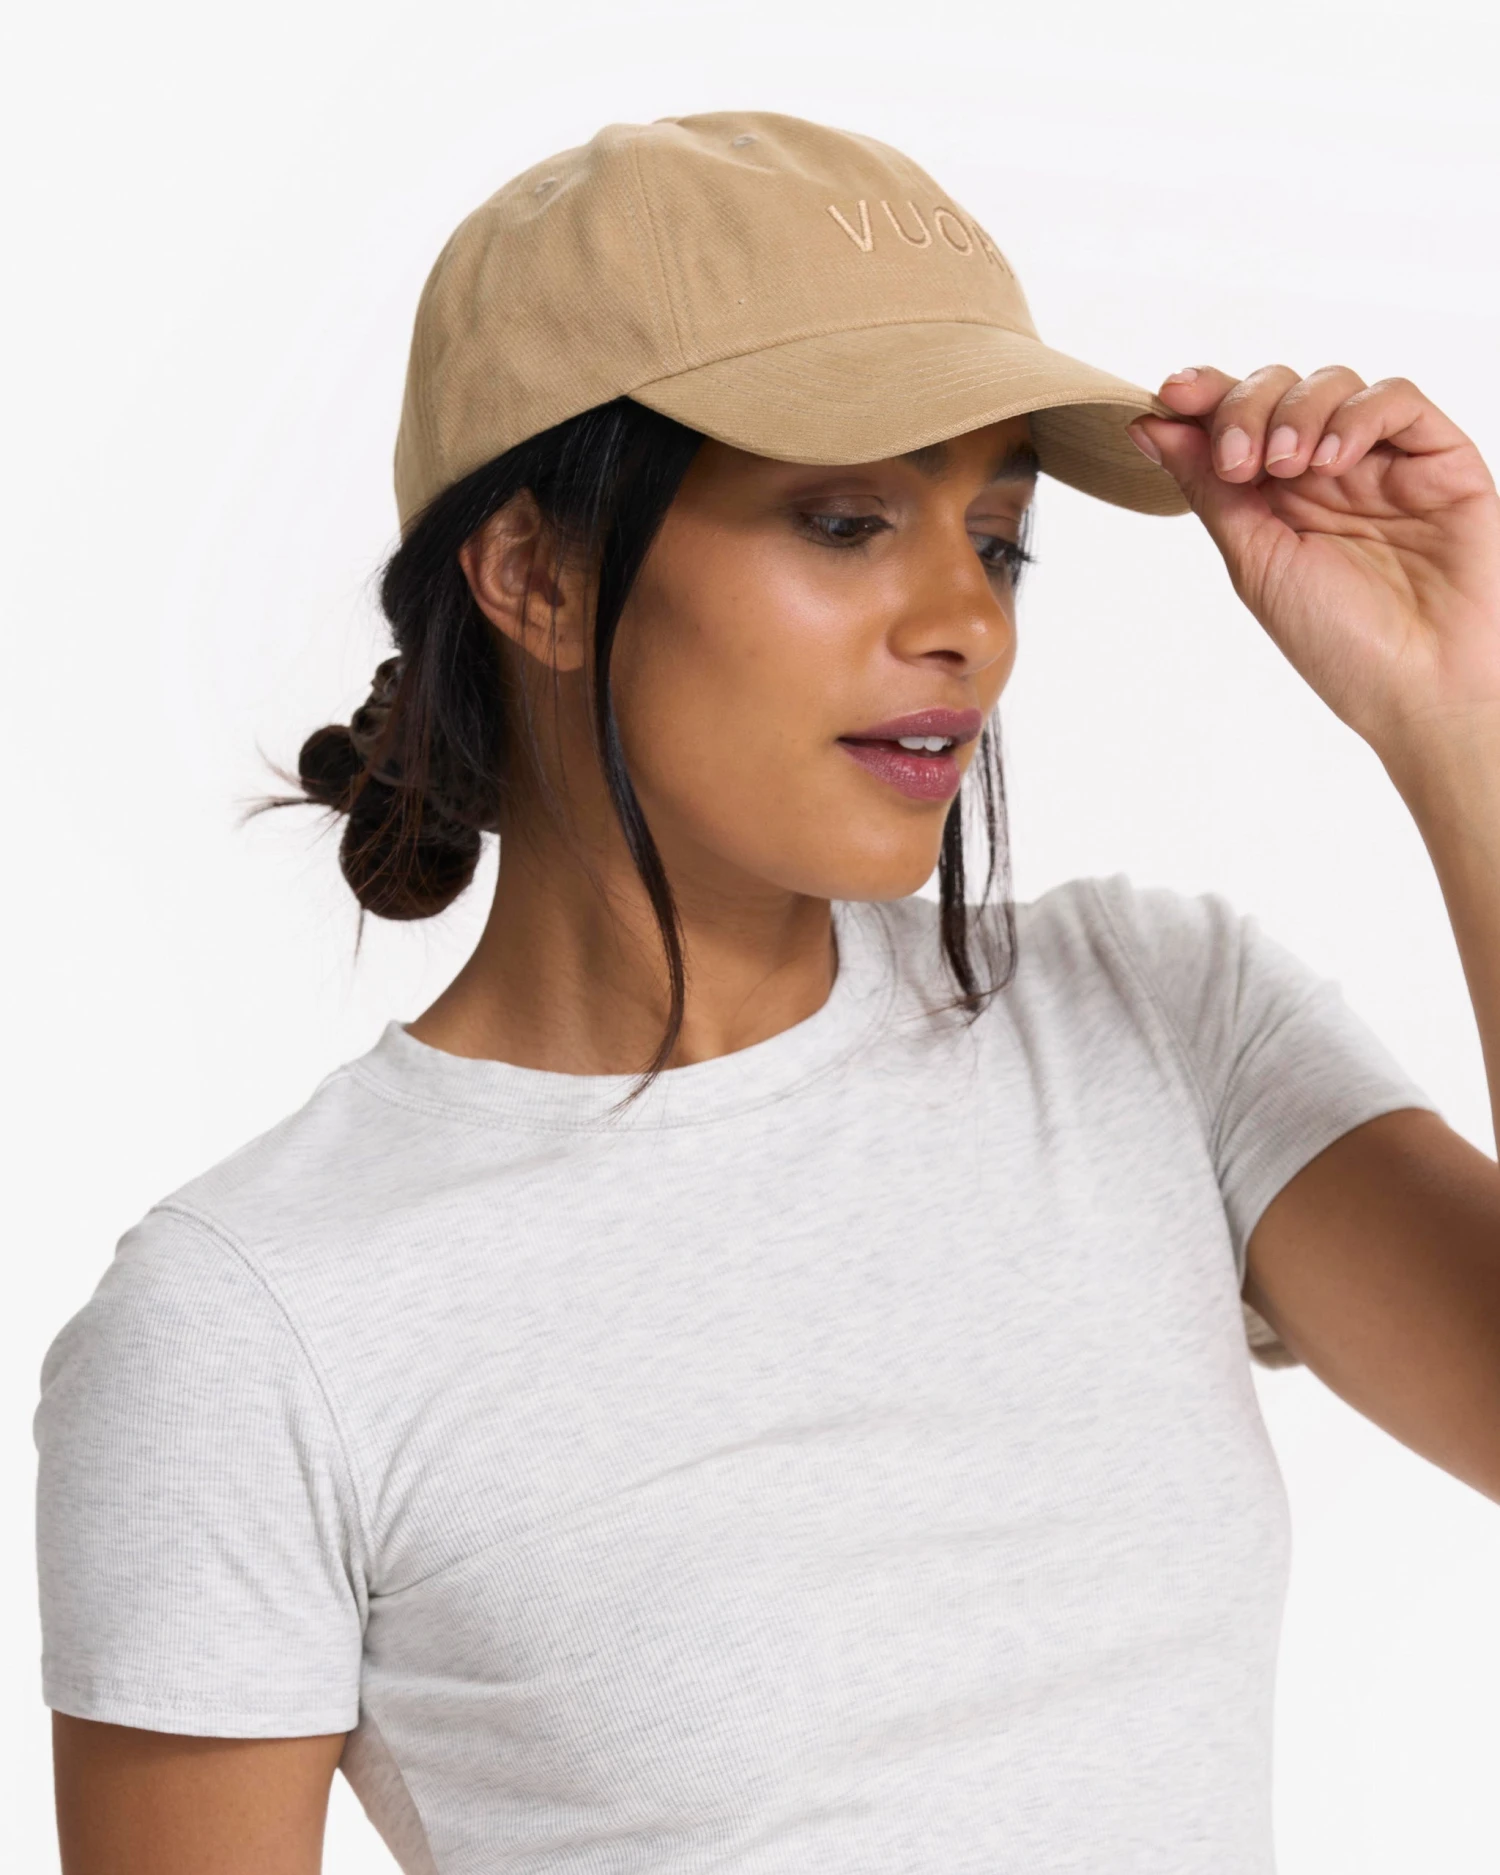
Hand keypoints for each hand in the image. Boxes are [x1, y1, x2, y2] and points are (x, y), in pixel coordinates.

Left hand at [1130, 367, 1499, 769]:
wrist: (1422, 686)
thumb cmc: (1341, 644)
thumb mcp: (1255, 563)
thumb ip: (1209, 491)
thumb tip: (1151, 428)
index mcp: (1276, 499)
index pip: (1234, 421)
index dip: (1202, 396)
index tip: (1167, 397)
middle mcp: (1326, 473)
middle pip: (1277, 389)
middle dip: (1245, 408)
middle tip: (1238, 461)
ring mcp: (1382, 462)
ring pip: (1332, 382)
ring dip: (1296, 413)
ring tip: (1288, 468)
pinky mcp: (1440, 460)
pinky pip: (1397, 398)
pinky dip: (1357, 415)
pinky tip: (1334, 460)